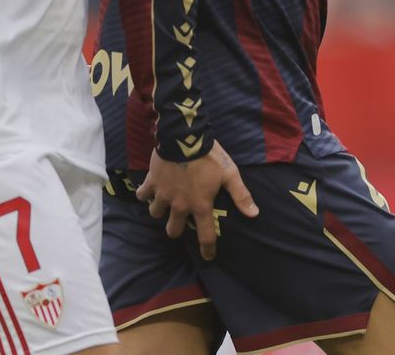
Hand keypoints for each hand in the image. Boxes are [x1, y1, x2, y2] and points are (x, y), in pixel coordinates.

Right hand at [136, 142, 258, 259]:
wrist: (184, 138)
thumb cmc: (210, 157)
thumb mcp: (230, 175)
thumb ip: (241, 196)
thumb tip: (254, 214)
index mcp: (200, 205)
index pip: (205, 235)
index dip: (207, 249)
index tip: (208, 257)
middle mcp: (180, 205)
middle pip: (173, 230)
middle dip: (176, 229)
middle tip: (180, 220)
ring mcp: (163, 195)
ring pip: (156, 213)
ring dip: (161, 210)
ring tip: (167, 201)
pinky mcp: (151, 183)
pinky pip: (141, 195)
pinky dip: (145, 194)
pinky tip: (151, 189)